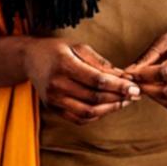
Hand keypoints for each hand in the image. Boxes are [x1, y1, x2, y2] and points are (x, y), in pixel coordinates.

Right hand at [22, 38, 138, 124]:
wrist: (30, 59)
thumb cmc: (58, 50)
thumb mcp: (79, 47)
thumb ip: (101, 63)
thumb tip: (124, 76)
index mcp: (64, 64)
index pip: (96, 80)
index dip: (118, 86)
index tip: (135, 88)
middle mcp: (56, 85)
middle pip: (94, 98)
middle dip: (118, 98)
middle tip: (135, 95)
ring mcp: (53, 100)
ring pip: (88, 112)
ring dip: (110, 109)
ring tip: (125, 102)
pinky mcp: (53, 109)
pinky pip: (79, 119)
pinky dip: (97, 115)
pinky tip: (108, 107)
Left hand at [127, 20, 166, 111]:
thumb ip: (148, 55)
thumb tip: (128, 71)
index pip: (164, 72)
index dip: (144, 75)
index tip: (130, 73)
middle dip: (146, 89)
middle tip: (134, 83)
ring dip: (154, 98)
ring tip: (145, 86)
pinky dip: (164, 101)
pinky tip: (157, 90)